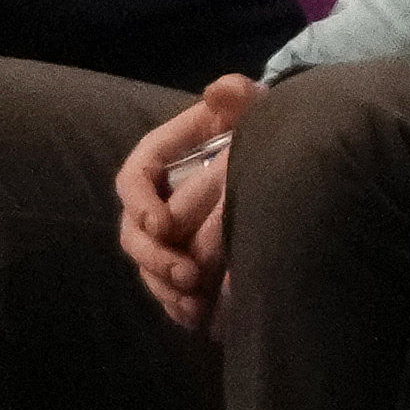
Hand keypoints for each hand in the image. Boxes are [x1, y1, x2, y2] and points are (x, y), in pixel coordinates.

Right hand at [115, 73, 259, 335]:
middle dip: (156, 258)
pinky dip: (179, 307)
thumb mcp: (250, 109)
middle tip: (188, 275)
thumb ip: (235, 97)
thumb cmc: (254, 134)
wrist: (275, 170)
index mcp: (157, 161)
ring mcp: (165, 238)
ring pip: (148, 269)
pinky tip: (200, 319)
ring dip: (165, 289)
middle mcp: (153, 202)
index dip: (140, 203)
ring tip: (195, 304)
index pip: (134, 180)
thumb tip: (221, 90)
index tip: (162, 223)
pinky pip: (168, 291)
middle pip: (134, 233)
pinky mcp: (180, 265)